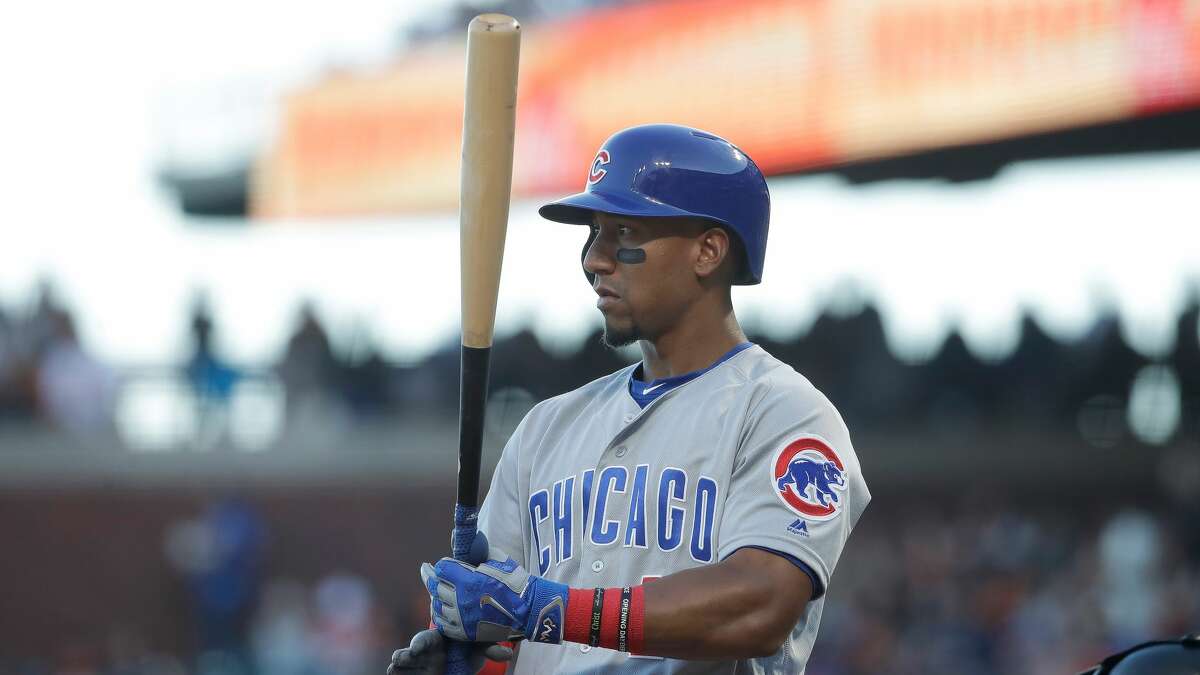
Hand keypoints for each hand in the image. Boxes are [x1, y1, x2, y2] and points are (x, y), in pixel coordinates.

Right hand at [387, 629, 513, 673]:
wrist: (464, 655)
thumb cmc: (470, 644)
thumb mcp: (480, 643)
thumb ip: (490, 647)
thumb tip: (507, 654)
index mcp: (438, 639)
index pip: (426, 639)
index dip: (419, 643)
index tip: (416, 649)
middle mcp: (425, 652)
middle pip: (409, 653)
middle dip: (403, 655)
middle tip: (397, 659)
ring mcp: (419, 666)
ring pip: (403, 666)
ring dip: (398, 668)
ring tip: (392, 670)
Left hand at [421, 550, 568, 644]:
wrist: (529, 609)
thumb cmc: (515, 582)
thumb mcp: (498, 558)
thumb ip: (480, 549)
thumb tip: (470, 538)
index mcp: (468, 580)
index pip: (442, 568)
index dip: (442, 564)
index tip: (444, 563)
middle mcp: (461, 600)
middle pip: (435, 587)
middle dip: (431, 577)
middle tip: (426, 571)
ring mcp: (462, 618)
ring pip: (437, 606)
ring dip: (435, 597)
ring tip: (435, 591)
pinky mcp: (466, 633)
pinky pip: (443, 625)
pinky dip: (440, 616)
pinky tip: (440, 610)